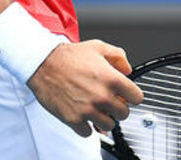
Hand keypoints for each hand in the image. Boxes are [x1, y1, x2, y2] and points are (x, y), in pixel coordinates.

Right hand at [27, 39, 143, 136]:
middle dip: (118, 107)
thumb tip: (127, 69)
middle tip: (108, 101)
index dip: (132, 96)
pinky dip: (86, 126)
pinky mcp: (74, 119)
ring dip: (104, 118)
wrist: (43, 64)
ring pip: (109, 125)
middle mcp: (102, 96)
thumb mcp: (97, 47)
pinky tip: (82, 114)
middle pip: (124, 114)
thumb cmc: (68, 56)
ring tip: (95, 108)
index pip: (137, 97)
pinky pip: (89, 133)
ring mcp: (88, 110)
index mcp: (111, 79)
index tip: (126, 96)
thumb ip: (117, 55)